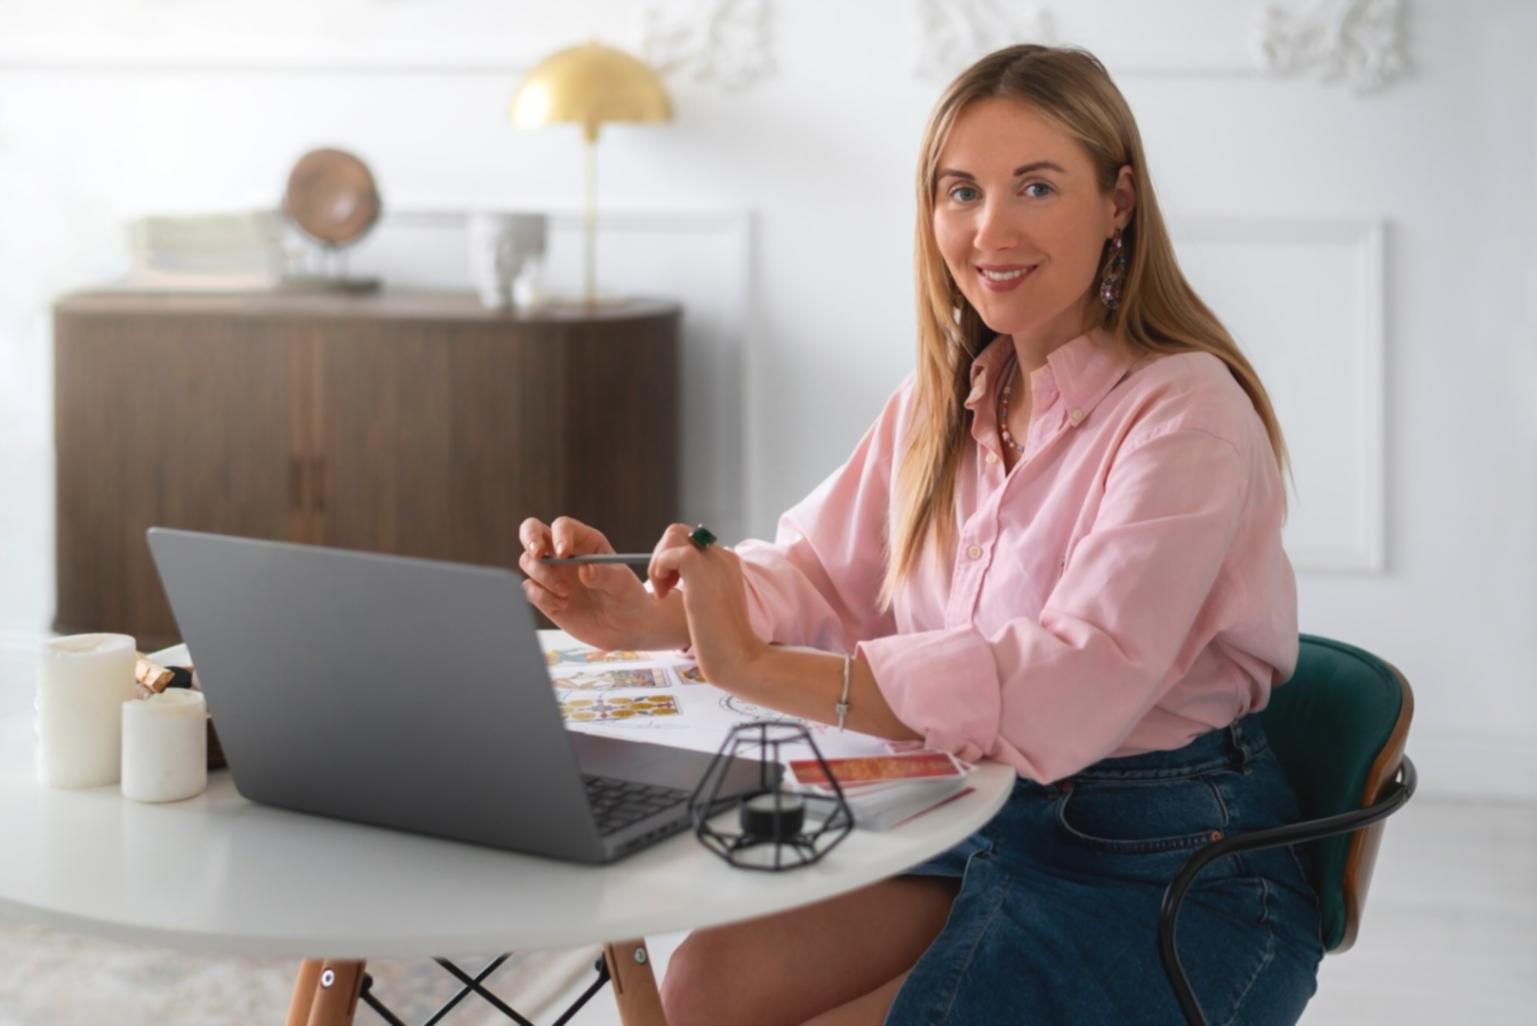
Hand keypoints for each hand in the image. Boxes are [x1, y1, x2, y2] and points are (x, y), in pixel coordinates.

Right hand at [518, 516, 686, 650]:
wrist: (624, 628)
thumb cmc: (627, 598)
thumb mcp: (622, 585)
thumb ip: (605, 575)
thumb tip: (585, 569)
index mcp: (586, 542)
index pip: (563, 526)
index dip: (559, 535)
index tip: (563, 554)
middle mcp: (564, 554)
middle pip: (532, 530)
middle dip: (529, 538)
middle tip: (537, 554)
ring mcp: (552, 573)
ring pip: (528, 561)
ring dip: (543, 577)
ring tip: (566, 594)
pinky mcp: (544, 595)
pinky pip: (529, 588)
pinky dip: (541, 597)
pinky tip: (563, 605)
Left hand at [648, 523, 767, 686]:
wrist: (738, 658)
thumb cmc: (723, 644)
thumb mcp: (712, 608)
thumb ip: (700, 590)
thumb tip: (672, 581)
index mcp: (728, 563)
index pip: (691, 542)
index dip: (672, 560)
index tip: (670, 588)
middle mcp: (723, 556)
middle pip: (679, 533)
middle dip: (662, 556)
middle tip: (662, 589)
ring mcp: (714, 561)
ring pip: (673, 535)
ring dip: (658, 561)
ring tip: (662, 592)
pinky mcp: (701, 571)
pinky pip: (671, 552)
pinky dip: (659, 568)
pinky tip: (663, 595)